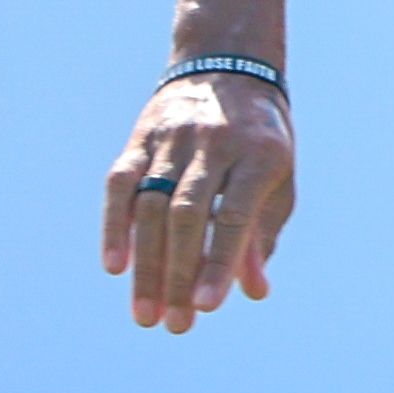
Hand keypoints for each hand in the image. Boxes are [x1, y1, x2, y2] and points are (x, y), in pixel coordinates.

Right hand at [104, 67, 295, 333]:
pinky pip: (121, 184)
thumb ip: (261, 235)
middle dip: (178, 274)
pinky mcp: (141, 138)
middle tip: (173, 325)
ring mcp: (172, 138)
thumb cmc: (260, 140)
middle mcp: (213, 143)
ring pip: (152, 206)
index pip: (235, 216)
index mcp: (258, 154)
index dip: (219, 262)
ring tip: (145, 314)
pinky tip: (115, 267)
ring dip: (146, 265)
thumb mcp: (278, 181)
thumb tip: (251, 293)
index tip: (207, 307)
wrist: (227, 67)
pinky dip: (115, 226)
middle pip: (188, 216)